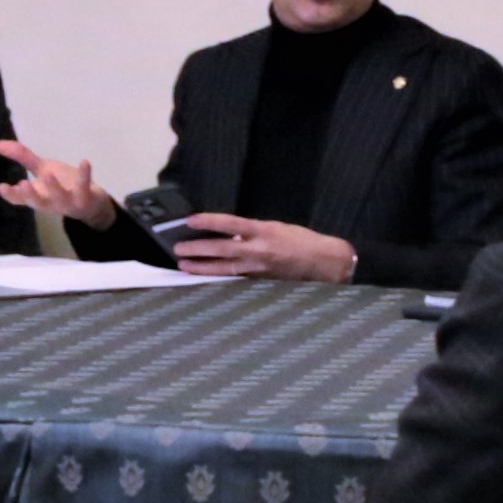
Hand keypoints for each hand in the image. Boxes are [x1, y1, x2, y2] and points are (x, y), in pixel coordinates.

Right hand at [0, 136, 114, 227]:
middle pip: (38, 202)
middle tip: (23, 184)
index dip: (10, 195)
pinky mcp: (86, 197)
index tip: (1, 187)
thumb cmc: (63, 186)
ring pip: (60, 197)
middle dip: (31, 194)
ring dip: (54, 187)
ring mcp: (69, 202)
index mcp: (38, 197)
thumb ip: (23, 158)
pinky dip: (84, 174)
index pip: (20, 199)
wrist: (92, 204)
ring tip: (47, 174)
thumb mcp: (42, 169)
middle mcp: (51, 202)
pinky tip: (84, 162)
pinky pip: (85, 186)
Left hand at [169, 215, 354, 283]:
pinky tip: (205, 279)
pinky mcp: (260, 282)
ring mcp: (258, 268)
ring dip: (201, 267)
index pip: (229, 224)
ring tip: (184, 266)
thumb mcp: (275, 228)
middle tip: (178, 249)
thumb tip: (229, 234)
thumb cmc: (301, 241)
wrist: (324, 262)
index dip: (208, 221)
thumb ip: (251, 231)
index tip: (190, 220)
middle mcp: (258, 250)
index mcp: (263, 231)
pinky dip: (218, 278)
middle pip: (220, 249)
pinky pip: (234, 279)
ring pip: (223, 268)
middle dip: (197, 249)